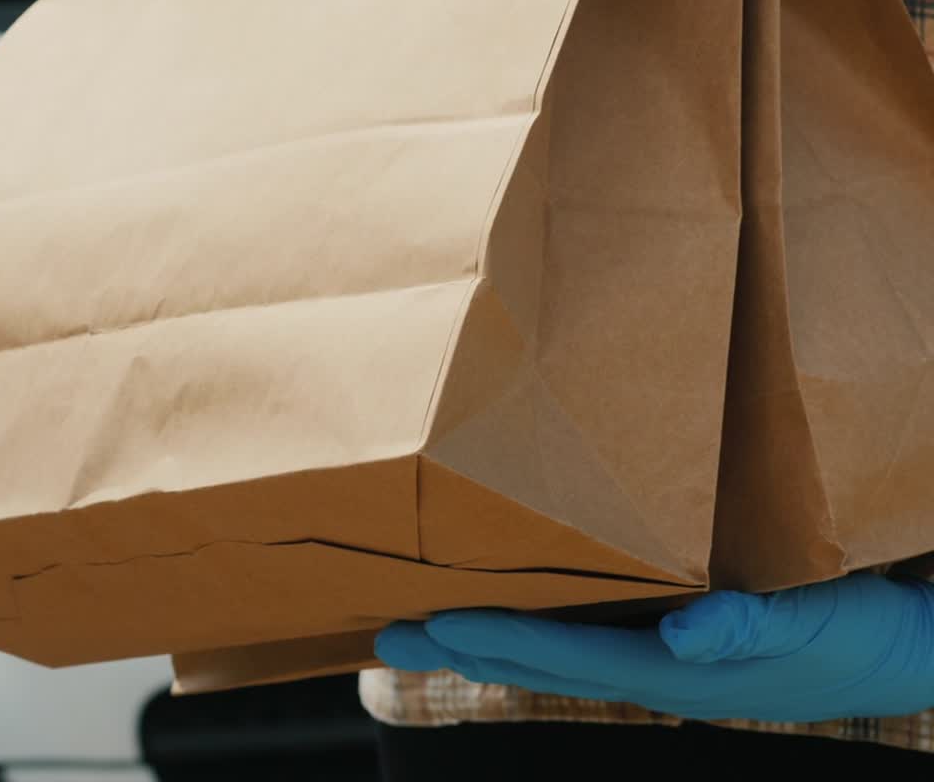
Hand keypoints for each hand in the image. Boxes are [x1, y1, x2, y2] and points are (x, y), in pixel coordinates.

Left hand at [375, 575, 933, 722]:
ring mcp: (663, 652)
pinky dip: (539, 616)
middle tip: (388, 632)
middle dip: (463, 644)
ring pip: (555, 643)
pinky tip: (520, 601)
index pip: (559, 655)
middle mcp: (654, 665)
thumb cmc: (856, 628)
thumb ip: (746, 628)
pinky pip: (589, 624)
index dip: (491, 639)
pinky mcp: (678, 630)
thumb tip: (685, 640)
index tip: (426, 627)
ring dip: (489, 632)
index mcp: (674, 668)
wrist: (906, 643)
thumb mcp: (811, 620)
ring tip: (431, 621)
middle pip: (538, 655)